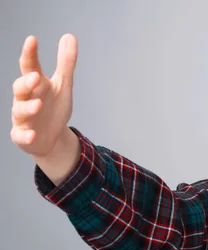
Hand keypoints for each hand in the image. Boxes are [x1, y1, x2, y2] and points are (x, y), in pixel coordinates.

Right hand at [11, 34, 77, 156]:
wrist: (52, 138)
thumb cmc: (53, 107)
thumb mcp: (62, 85)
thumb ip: (65, 63)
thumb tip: (70, 36)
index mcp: (36, 85)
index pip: (30, 66)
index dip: (29, 53)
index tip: (32, 40)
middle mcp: (25, 99)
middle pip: (20, 88)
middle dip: (26, 82)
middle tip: (35, 77)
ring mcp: (23, 118)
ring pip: (20, 111)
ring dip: (28, 107)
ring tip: (38, 105)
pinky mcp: (23, 136)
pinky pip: (21, 136)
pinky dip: (26, 135)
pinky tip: (32, 134)